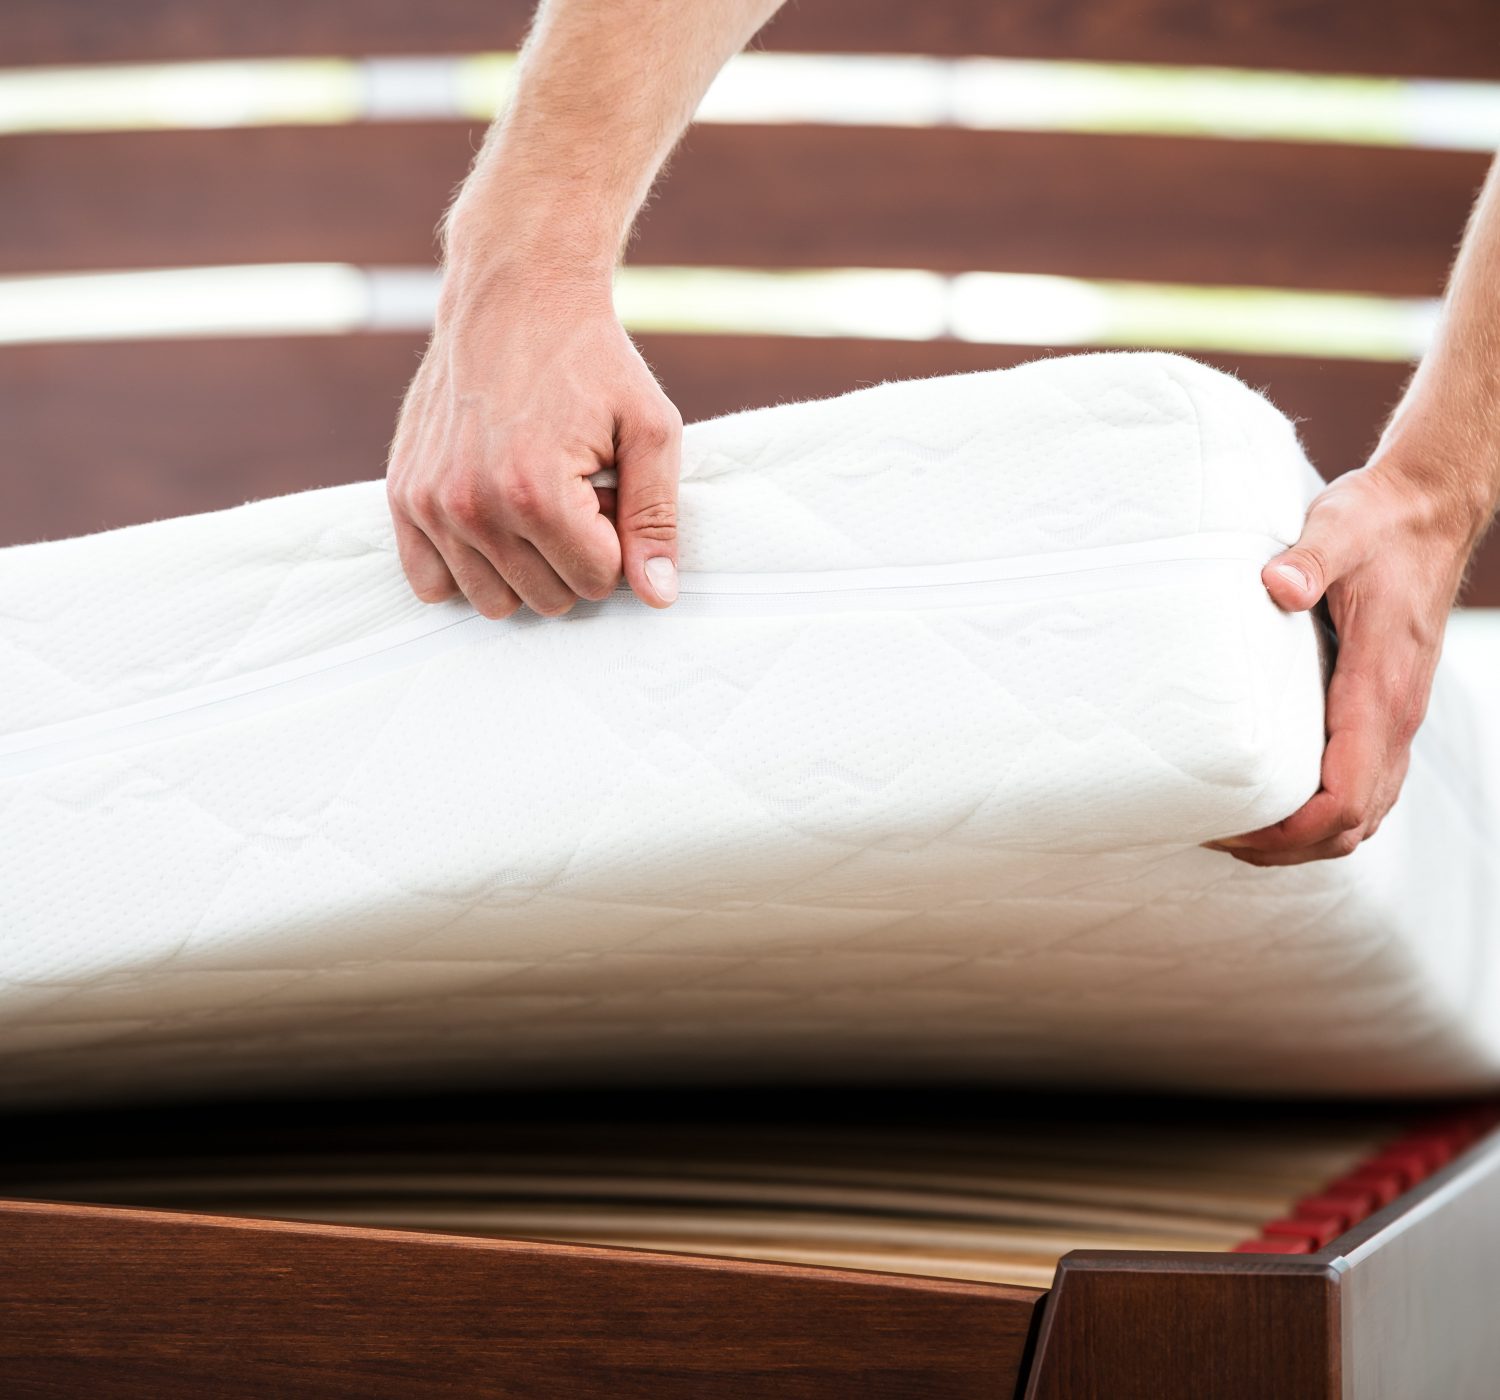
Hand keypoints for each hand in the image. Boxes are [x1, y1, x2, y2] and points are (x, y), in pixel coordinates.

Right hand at [386, 267, 681, 617]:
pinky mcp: (404, 495)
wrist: (515, 292)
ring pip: (496, 603)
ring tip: (534, 502)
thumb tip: (658, 598)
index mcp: (537, 494)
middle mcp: (474, 506)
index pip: (598, 582)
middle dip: (574, 556)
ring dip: (525, 566)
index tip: (606, 489)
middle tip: (573, 491)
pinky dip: (468, 568)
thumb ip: (655, 519)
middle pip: (548, 598)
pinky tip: (494, 524)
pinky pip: (431, 584)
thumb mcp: (649, 429)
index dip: (616, 541)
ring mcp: (431, 504)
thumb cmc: (591, 359)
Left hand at [1210, 454, 1483, 865]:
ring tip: (1237, 831)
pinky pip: (1366, 786)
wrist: (1430, 508)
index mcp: (1381, 689)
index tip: (1232, 829)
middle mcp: (1396, 716)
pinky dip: (1324, 814)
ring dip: (1305, 838)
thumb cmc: (1380, 522)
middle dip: (1286, 847)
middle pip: (1351, 825)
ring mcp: (1396, 717)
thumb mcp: (1340, 529)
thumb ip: (1310, 559)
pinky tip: (1277, 802)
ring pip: (1363, 814)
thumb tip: (1278, 584)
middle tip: (1216, 837)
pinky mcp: (1387, 709)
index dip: (1290, 830)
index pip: (1344, 797)